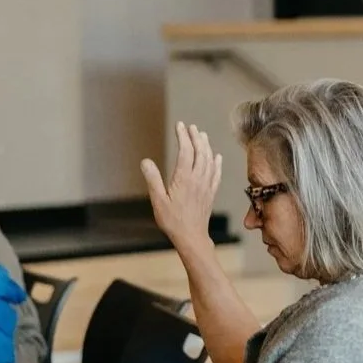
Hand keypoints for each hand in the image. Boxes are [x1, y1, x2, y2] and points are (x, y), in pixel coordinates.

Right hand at [141, 123, 222, 254]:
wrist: (191, 237)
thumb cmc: (172, 220)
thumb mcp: (158, 200)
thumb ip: (153, 179)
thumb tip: (146, 161)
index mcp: (184, 178)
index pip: (185, 151)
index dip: (183, 136)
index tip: (179, 125)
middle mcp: (198, 179)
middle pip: (200, 152)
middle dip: (195, 137)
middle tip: (191, 127)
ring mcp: (207, 186)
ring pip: (209, 160)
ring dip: (206, 146)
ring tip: (202, 135)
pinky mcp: (211, 193)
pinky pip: (216, 174)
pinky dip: (216, 163)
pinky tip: (216, 157)